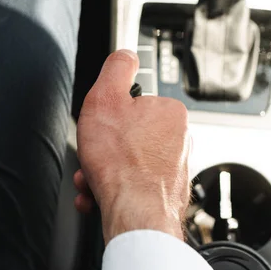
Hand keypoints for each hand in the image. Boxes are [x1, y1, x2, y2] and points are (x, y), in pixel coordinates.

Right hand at [75, 50, 190, 244]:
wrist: (136, 214)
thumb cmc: (122, 164)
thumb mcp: (107, 99)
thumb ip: (116, 69)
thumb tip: (125, 55)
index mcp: (170, 113)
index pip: (132, 104)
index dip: (108, 116)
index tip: (100, 127)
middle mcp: (178, 140)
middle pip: (127, 137)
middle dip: (102, 149)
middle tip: (93, 157)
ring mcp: (173, 169)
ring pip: (126, 163)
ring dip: (101, 171)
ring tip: (92, 180)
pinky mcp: (164, 193)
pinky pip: (131, 186)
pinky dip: (112, 190)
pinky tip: (99, 195)